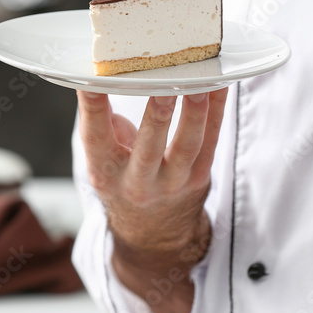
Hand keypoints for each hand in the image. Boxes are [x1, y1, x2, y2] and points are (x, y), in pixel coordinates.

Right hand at [77, 89, 228, 312]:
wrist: (152, 234)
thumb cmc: (124, 182)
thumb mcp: (102, 161)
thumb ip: (103, 125)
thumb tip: (111, 79)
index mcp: (106, 172)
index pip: (95, 136)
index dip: (93, 107)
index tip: (92, 78)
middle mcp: (138, 181)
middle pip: (149, 146)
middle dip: (158, 114)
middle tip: (164, 85)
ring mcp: (173, 182)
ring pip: (187, 145)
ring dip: (195, 111)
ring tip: (200, 81)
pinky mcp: (199, 177)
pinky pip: (211, 140)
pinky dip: (217, 111)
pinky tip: (220, 85)